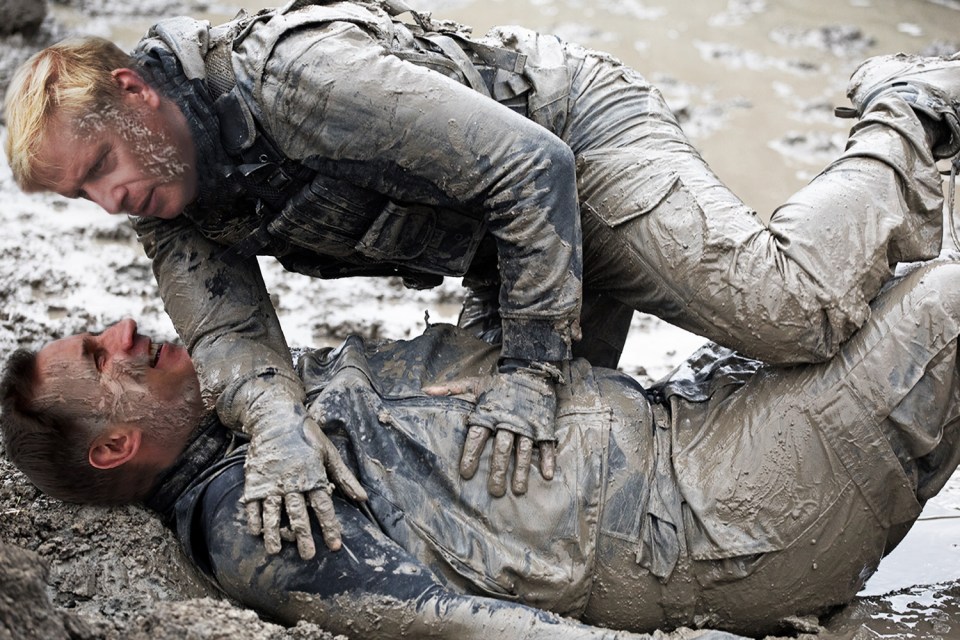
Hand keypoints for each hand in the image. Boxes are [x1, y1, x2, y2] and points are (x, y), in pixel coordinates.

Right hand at [241, 409, 367, 559]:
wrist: (274, 417)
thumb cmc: (306, 435)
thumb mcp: (329, 452)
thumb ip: (344, 477)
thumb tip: (364, 498)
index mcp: (312, 475)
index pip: (323, 506)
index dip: (330, 526)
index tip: (334, 546)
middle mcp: (291, 481)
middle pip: (298, 513)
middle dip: (303, 536)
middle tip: (308, 555)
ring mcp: (271, 481)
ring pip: (273, 512)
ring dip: (274, 533)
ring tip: (275, 551)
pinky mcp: (255, 479)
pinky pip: (253, 503)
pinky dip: (254, 518)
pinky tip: (257, 532)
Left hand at [456, 361, 561, 496]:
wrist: (529, 367)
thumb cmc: (498, 382)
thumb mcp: (473, 383)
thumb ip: (451, 390)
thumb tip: (425, 392)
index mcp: (489, 412)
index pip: (477, 436)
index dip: (471, 454)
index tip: (466, 474)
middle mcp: (508, 420)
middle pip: (501, 448)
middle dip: (498, 470)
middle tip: (494, 491)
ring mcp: (527, 423)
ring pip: (524, 449)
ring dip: (521, 470)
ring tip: (517, 490)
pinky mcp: (543, 424)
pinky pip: (547, 443)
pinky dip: (548, 458)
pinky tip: (547, 475)